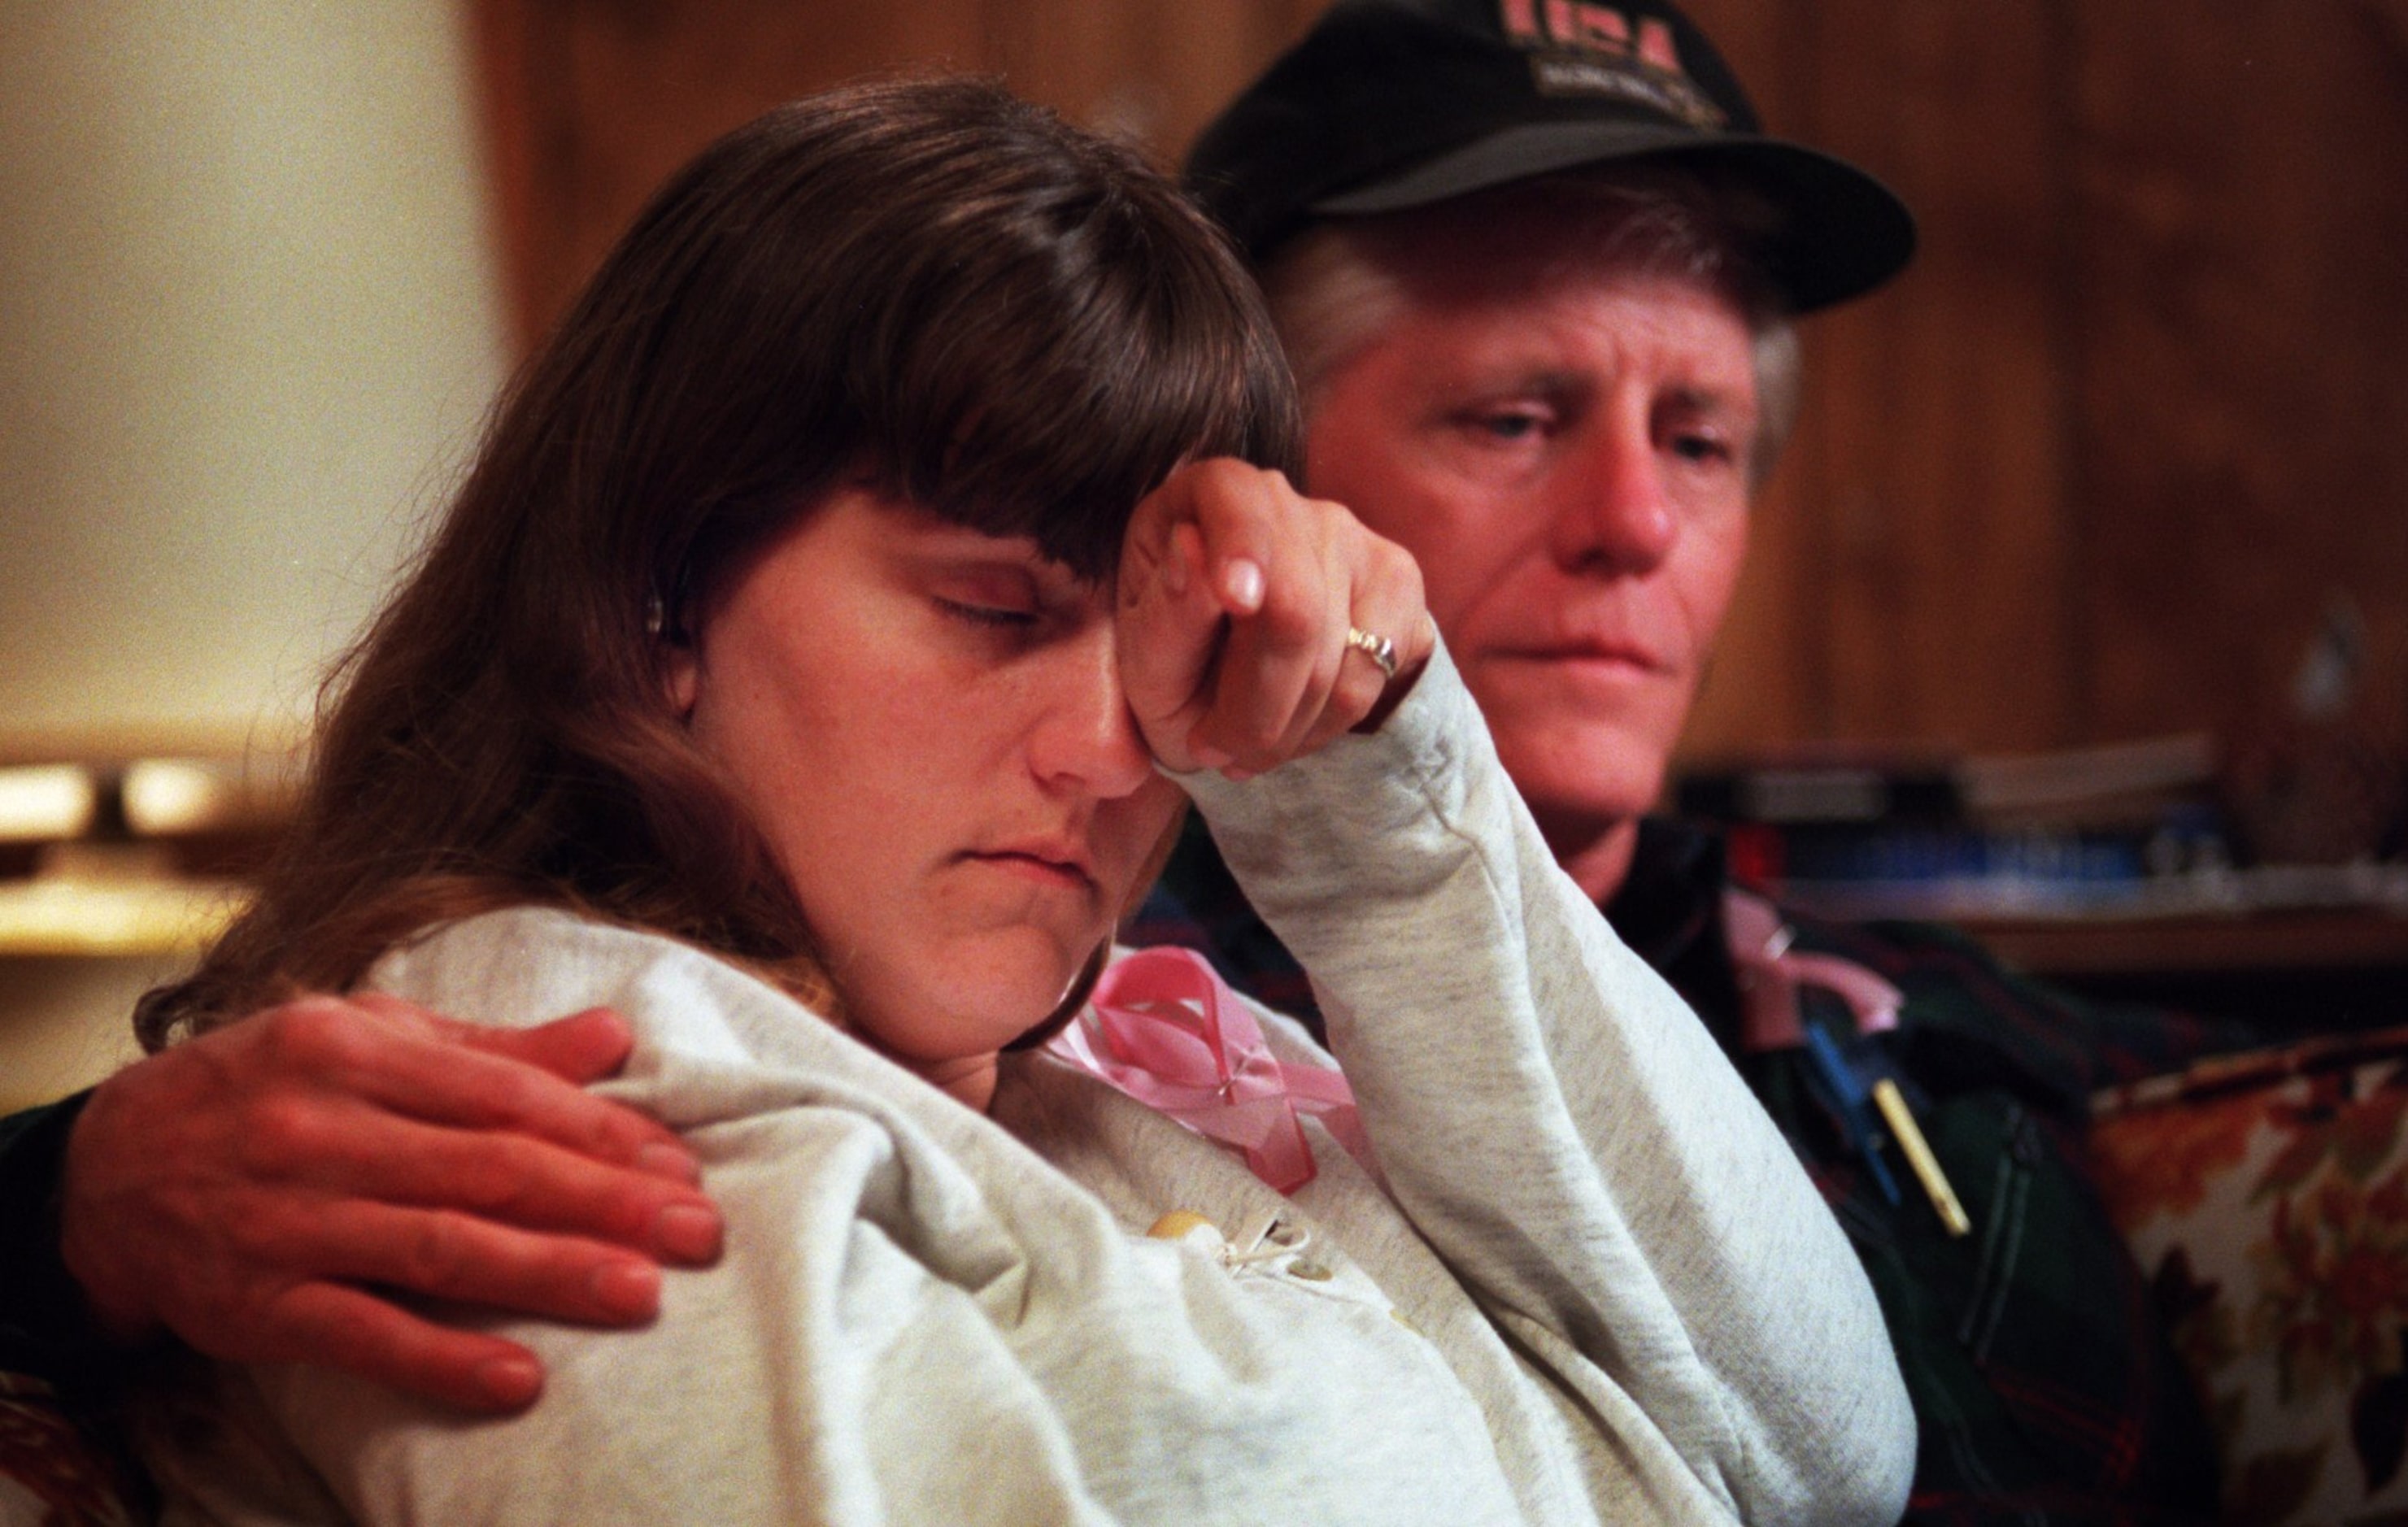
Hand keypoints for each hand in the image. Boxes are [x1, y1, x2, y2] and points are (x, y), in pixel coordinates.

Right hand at [60, 993, 723, 1412]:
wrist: (105, 1170)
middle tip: (696, 1230)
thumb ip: (493, 1050)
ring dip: (550, 1271)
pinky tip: (519, 1378)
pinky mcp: (257, 1306)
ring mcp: (290, 1222)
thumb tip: (612, 1036)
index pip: (506, 1095)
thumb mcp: (366, 1039)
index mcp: (355, 1050)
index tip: (680, 1164)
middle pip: (491, 1168)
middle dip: (606, 1200)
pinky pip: (363, 1333)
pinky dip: (442, 1358)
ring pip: (441, 1248)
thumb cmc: (265, 1089)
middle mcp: (323, 1131)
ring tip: (641, 1292)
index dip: (603, 1132)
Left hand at [1119, 459, 1431, 776]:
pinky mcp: (1397, 586)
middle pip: (1297, 607)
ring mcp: (1354, 539)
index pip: (1239, 504)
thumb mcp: (1144, 654)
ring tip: (1243, 751)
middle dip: (1254, 705)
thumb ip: (1167, 611)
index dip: (1243, 547)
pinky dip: (1326, 727)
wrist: (1225, 688)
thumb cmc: (1170, 661)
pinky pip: (1373, 675)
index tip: (1237, 600)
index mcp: (1211, 492)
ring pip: (1341, 656)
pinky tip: (1289, 731)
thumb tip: (1191, 549)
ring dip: (1287, 729)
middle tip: (1214, 751)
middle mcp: (1290, 500)